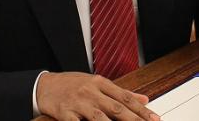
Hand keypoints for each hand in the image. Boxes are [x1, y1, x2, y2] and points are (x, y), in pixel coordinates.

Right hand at [37, 72, 160, 120]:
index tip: (155, 119)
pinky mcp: (65, 113)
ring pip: (99, 118)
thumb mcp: (96, 83)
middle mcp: (91, 91)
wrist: (43, 85)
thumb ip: (120, 92)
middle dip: (134, 120)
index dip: (141, 109)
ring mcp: (78, 103)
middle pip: (116, 108)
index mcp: (100, 83)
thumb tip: (144, 98)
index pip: (125, 97)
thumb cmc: (71, 85)